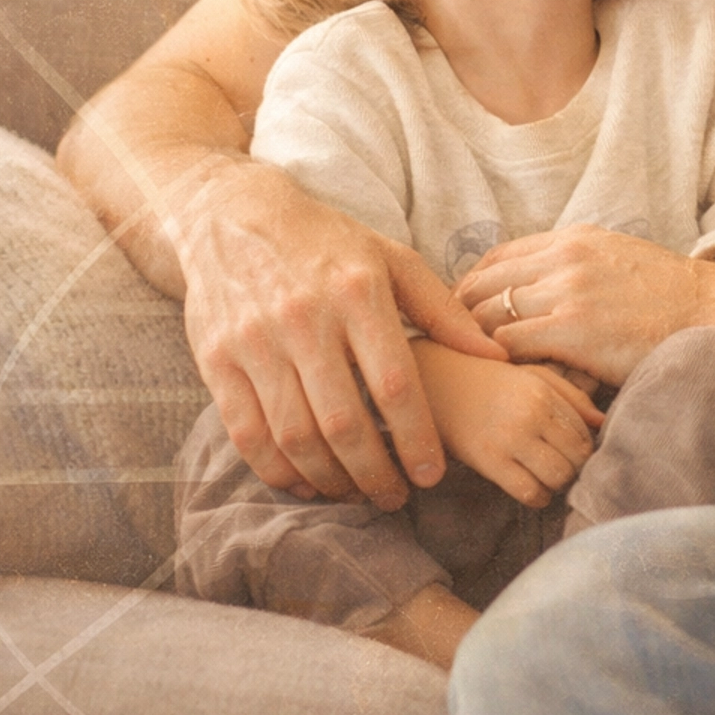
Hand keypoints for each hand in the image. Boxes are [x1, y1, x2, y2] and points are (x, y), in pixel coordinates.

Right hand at [178, 156, 506, 509]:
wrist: (233, 216)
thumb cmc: (326, 243)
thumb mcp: (391, 260)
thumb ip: (443, 311)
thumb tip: (497, 357)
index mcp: (356, 292)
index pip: (395, 384)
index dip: (416, 439)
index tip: (432, 474)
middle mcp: (304, 318)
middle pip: (344, 423)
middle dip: (375, 474)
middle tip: (396, 497)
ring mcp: (255, 342)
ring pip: (295, 436)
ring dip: (330, 479)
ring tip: (356, 493)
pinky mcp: (217, 360)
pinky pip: (247, 434)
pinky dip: (277, 470)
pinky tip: (305, 482)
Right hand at [412, 343, 603, 506]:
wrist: (436, 382)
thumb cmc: (489, 379)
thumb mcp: (532, 376)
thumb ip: (571, 397)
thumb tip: (603, 422)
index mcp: (544, 393)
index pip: (585, 435)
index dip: (585, 448)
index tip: (573, 451)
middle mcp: (530, 416)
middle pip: (576, 460)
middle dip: (574, 468)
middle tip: (563, 466)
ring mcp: (509, 440)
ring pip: (557, 478)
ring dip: (557, 483)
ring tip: (547, 475)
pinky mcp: (488, 461)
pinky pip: (529, 493)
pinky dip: (538, 496)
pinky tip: (532, 486)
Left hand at [463, 226, 708, 384]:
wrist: (714, 312)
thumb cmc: (672, 297)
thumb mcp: (619, 258)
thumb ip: (578, 264)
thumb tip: (543, 285)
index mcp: (573, 239)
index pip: (497, 257)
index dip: (469, 287)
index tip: (457, 314)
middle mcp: (564, 257)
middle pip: (484, 283)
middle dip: (458, 316)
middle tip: (448, 347)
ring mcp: (567, 292)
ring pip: (490, 315)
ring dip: (474, 343)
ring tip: (466, 369)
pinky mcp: (574, 330)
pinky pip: (511, 344)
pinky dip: (499, 362)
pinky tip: (498, 380)